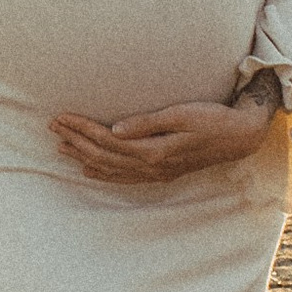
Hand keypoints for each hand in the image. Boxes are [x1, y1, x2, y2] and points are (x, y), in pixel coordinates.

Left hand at [48, 91, 283, 185]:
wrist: (239, 136)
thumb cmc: (211, 119)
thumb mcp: (181, 114)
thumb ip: (147, 123)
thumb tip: (115, 129)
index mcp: (153, 150)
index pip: (106, 141)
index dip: (81, 129)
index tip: (61, 117)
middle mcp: (151, 166)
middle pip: (103, 156)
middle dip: (75, 141)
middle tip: (53, 126)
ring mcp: (156, 172)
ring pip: (110, 168)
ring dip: (84, 157)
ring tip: (61, 146)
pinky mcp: (161, 171)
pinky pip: (124, 177)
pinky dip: (103, 173)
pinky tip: (89, 169)